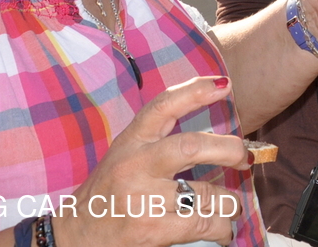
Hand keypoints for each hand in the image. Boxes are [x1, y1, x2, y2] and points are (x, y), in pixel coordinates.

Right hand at [55, 77, 250, 246]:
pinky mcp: (150, 230)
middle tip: (244, 156)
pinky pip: (201, 224)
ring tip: (232, 206)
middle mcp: (135, 165)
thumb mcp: (125, 156)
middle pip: (190, 146)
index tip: (223, 85)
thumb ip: (159, 143)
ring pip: (205, 192)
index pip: (162, 106)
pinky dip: (221, 228)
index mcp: (131, 141)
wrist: (73, 237)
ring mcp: (142, 198)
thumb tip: (215, 139)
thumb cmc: (107, 194)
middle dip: (228, 149)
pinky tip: (223, 230)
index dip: (194, 92)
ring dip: (229, 201)